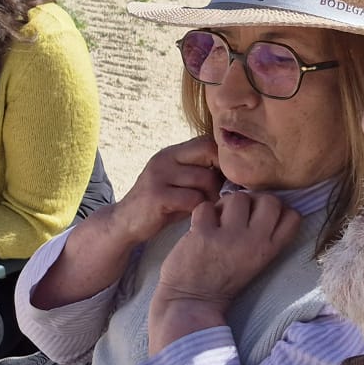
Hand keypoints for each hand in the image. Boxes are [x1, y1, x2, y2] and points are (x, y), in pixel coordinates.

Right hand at [106, 136, 221, 246]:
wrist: (125, 223)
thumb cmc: (162, 205)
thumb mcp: (180, 183)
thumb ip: (201, 173)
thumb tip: (238, 172)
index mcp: (171, 153)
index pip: (208, 142)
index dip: (223, 159)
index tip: (227, 179)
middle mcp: (164, 159)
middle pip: (210, 154)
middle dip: (221, 176)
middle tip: (220, 193)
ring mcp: (158, 175)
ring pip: (205, 179)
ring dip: (212, 196)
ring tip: (207, 207)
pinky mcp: (156, 195)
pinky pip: (193, 198)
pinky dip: (200, 208)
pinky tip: (195, 215)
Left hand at [148, 192, 302, 350]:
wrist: (192, 301)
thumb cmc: (223, 280)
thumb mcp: (256, 262)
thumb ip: (264, 237)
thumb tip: (262, 202)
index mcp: (269, 250)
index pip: (292, 216)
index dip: (277, 209)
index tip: (260, 215)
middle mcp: (254, 242)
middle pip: (269, 200)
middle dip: (254, 200)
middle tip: (238, 213)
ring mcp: (229, 237)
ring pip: (238, 197)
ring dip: (225, 204)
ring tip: (218, 219)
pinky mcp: (203, 234)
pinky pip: (206, 206)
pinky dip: (201, 212)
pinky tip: (200, 225)